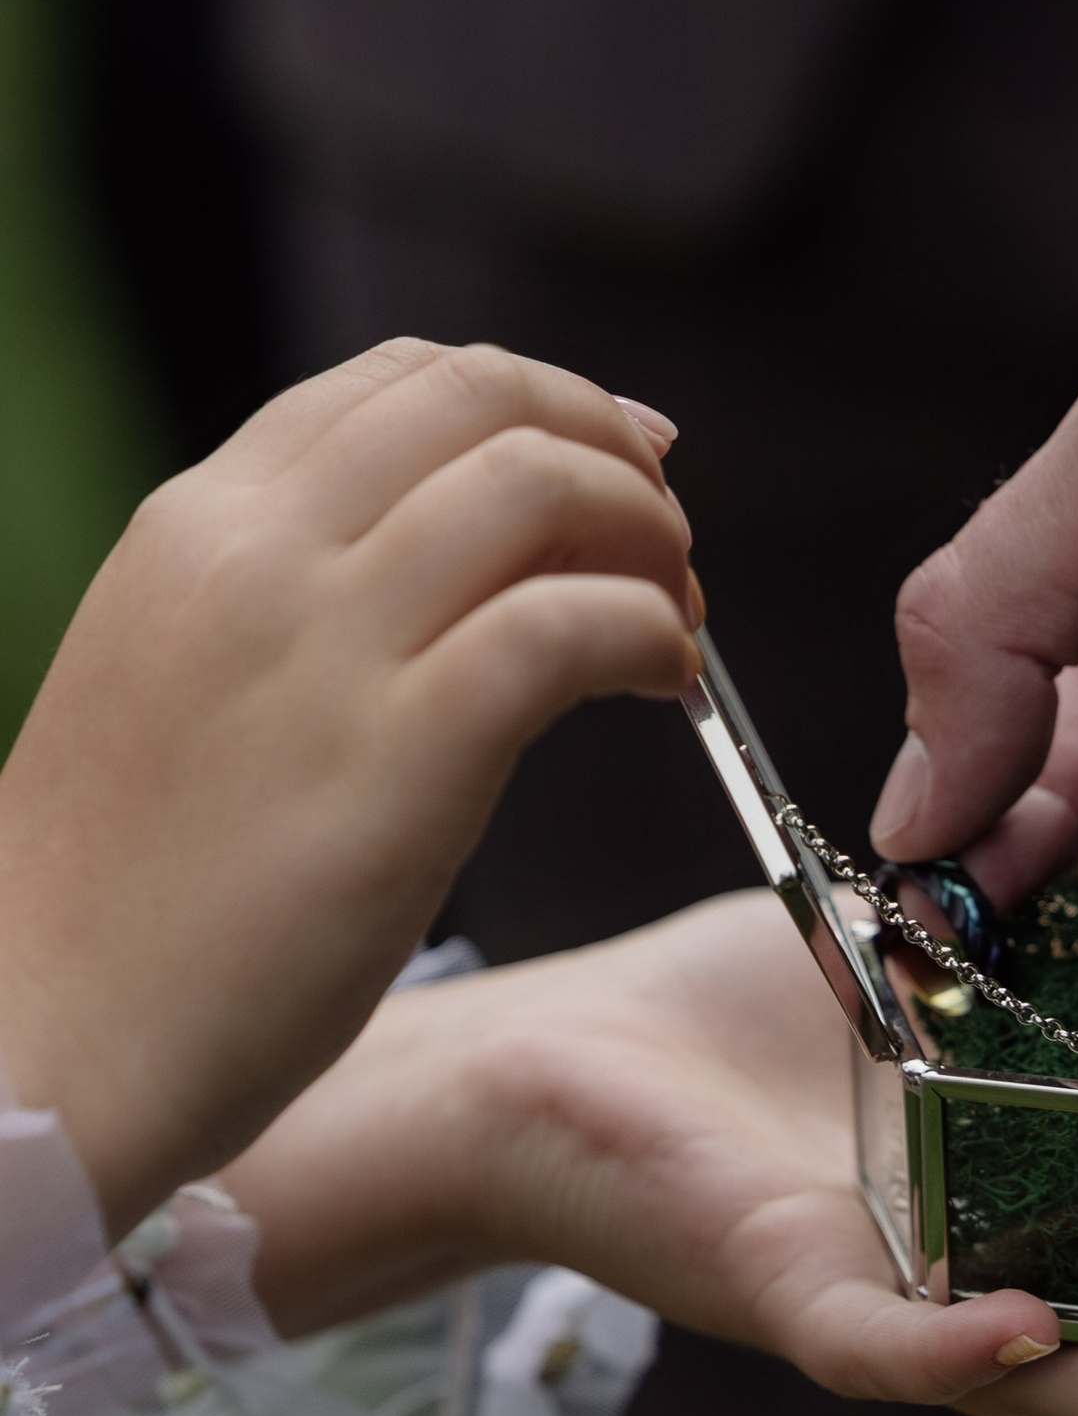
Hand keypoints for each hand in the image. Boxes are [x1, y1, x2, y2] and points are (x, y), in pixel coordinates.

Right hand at [0, 341, 700, 1237]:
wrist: (41, 1035)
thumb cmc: (117, 901)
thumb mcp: (172, 682)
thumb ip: (277, 604)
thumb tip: (430, 568)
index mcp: (197, 524)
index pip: (401, 380)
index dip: (538, 403)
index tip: (607, 462)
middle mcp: (259, 552)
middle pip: (488, 396)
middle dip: (609, 447)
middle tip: (663, 540)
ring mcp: (327, 645)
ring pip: (540, 481)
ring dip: (646, 534)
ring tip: (675, 618)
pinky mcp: (403, 753)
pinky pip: (571, 624)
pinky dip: (650, 632)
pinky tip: (665, 684)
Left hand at [222, 890, 1077, 1415]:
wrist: (552, 1058)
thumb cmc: (746, 1010)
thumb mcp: (944, 940)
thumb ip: (1069, 901)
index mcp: (1069, 1181)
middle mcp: (1010, 1263)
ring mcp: (912, 1301)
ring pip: (1062, 1371)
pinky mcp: (797, 1305)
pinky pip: (892, 1349)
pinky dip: (960, 1346)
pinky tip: (1029, 1323)